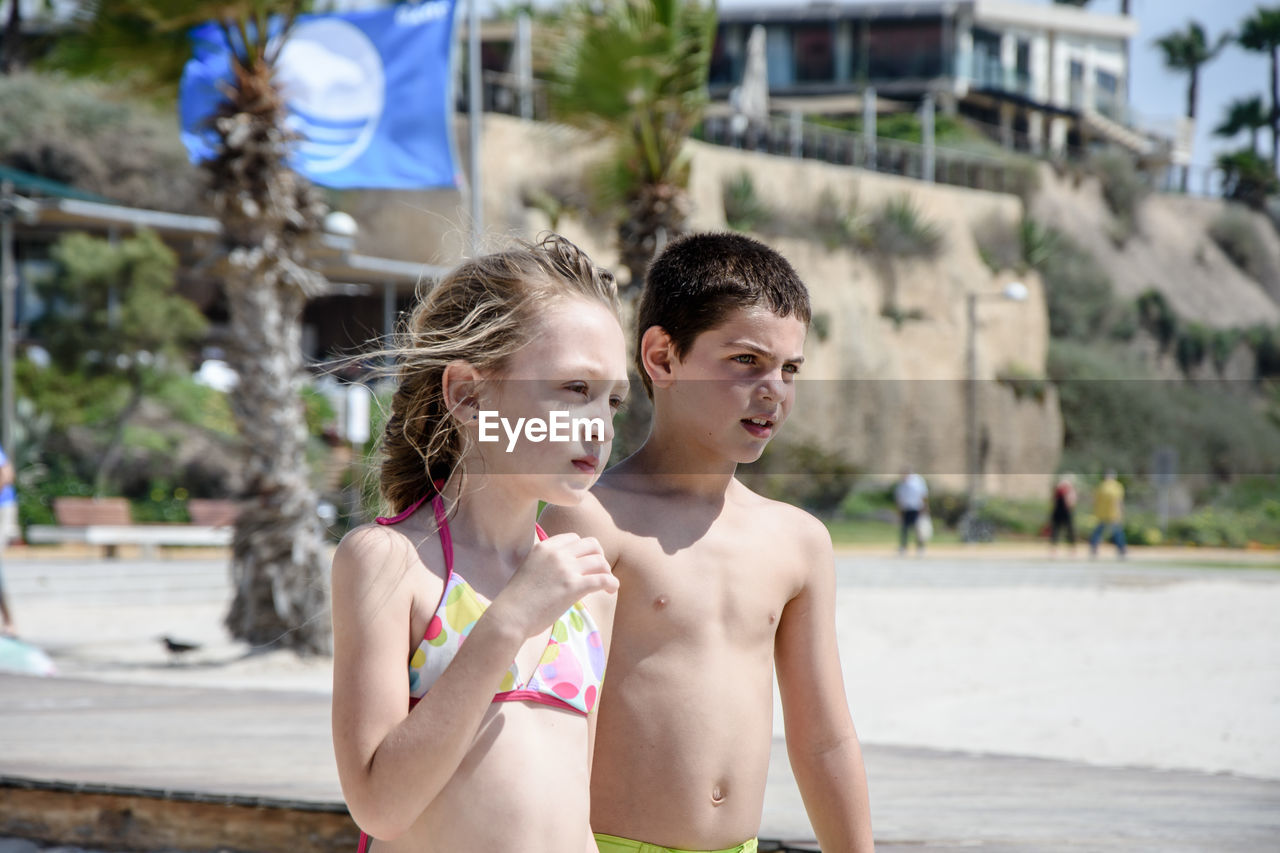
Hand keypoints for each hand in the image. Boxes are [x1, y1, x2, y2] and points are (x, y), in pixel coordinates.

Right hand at [490, 533, 616, 638]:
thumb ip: (546, 564)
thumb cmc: (516, 600)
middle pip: (592, 545)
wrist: (509, 616)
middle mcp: (557, 554)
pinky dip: (612, 583)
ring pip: (600, 561)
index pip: (574, 538)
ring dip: (606, 572)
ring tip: (606, 585)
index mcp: (544, 547)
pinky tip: (611, 590)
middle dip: (599, 557)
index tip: (584, 563)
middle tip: (598, 572)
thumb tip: (564, 572)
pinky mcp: (573, 586)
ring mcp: (566, 569)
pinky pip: (603, 579)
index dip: (583, 550)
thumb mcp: (529, 570)